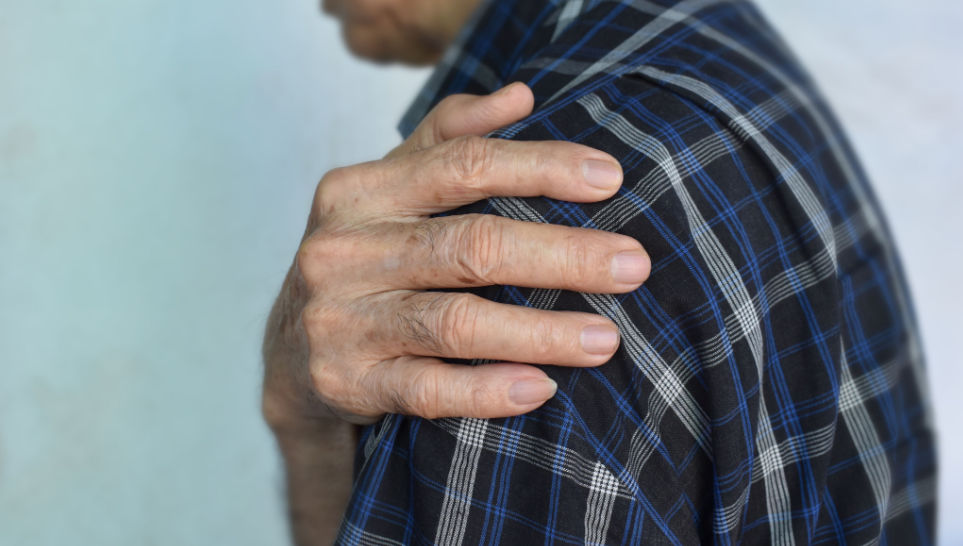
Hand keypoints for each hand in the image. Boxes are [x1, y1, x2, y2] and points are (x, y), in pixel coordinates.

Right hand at [262, 83, 650, 428]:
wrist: (292, 357)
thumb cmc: (362, 263)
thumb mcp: (388, 192)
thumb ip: (446, 140)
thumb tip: (520, 97)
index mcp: (359, 192)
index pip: (462, 165)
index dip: (539, 168)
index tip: (610, 180)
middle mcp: (343, 250)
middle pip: (469, 245)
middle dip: (561, 255)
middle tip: (633, 266)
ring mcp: (340, 319)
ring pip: (455, 321)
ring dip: (539, 331)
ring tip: (606, 338)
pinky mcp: (346, 381)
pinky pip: (426, 388)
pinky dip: (486, 389)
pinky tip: (540, 388)